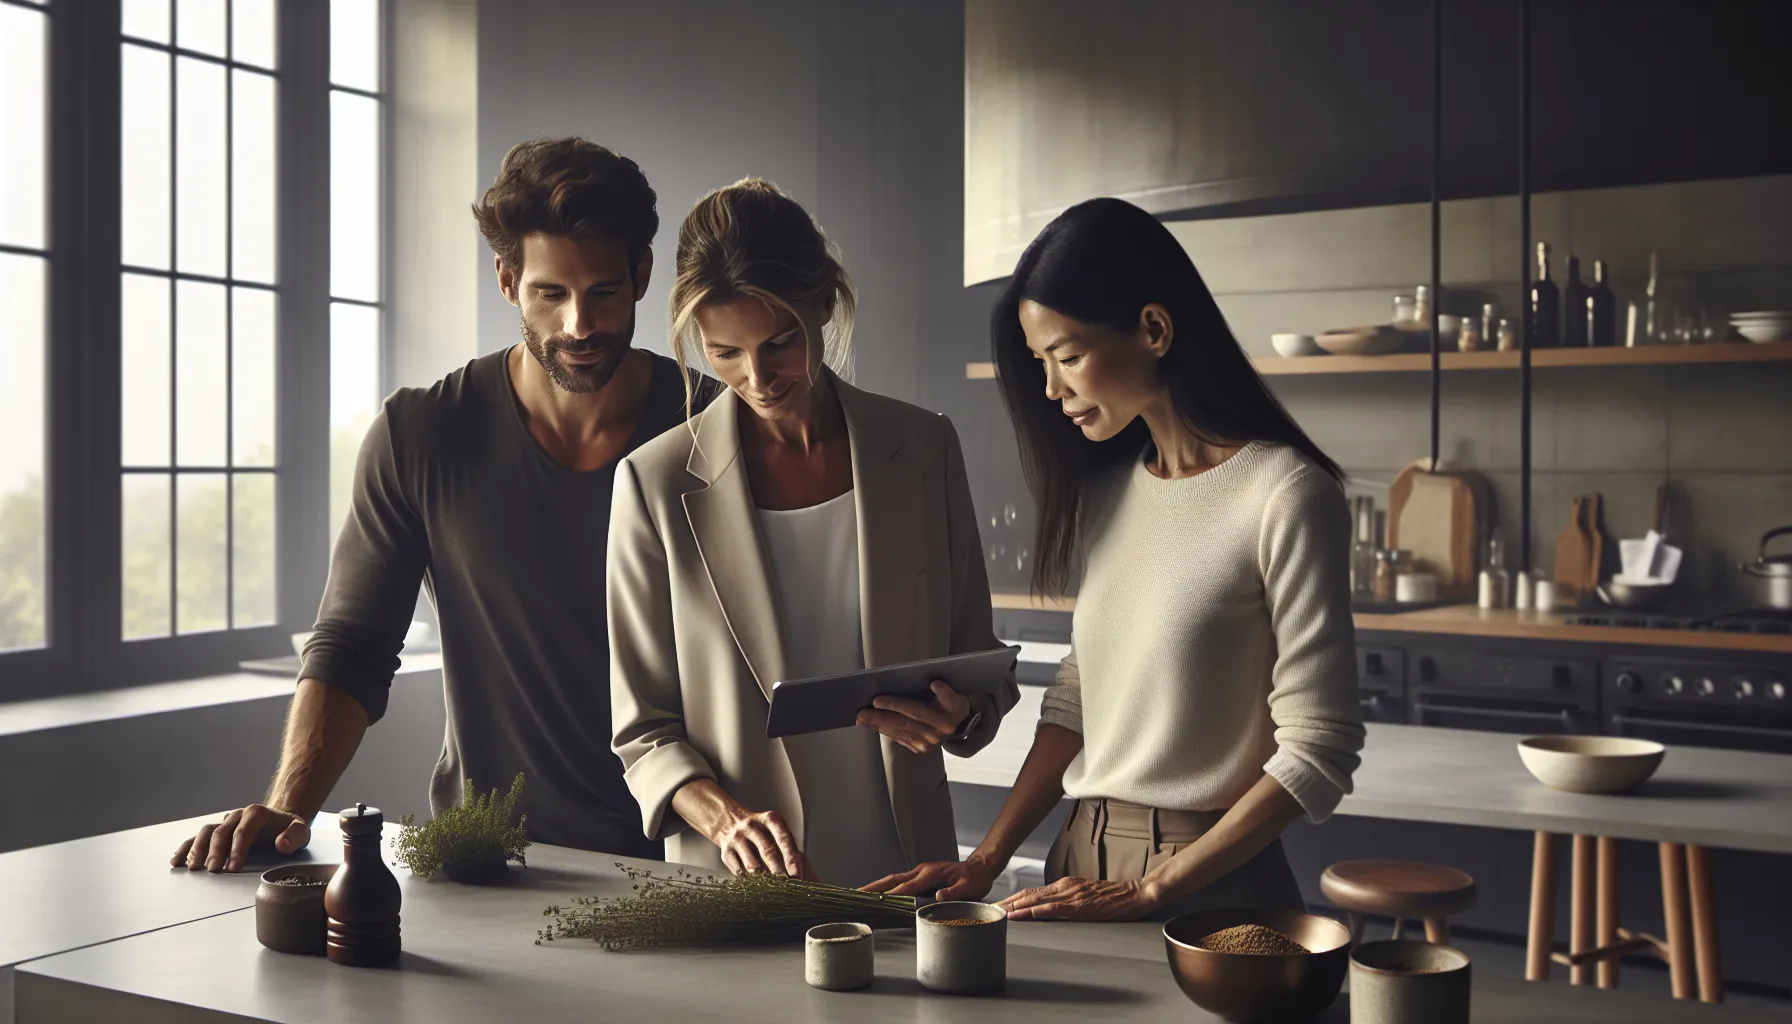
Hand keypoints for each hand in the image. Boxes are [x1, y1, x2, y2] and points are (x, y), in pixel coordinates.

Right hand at [172, 805, 309, 872]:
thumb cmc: (289, 830)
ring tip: (192, 868)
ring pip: (206, 832)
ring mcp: (225, 822)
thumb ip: (295, 836)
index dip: (237, 849)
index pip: (244, 831)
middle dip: (216, 852)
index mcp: (257, 813)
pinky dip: (186, 848)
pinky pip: (197, 837)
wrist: (279, 823)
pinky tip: (177, 861)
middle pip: (222, 832)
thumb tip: (283, 844)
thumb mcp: (300, 832)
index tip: (233, 868)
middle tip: (213, 870)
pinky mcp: (216, 831)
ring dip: (197, 850)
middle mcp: (237, 815)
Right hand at [713, 806, 815, 880]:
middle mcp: (752, 826)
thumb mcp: (776, 831)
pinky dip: (749, 881)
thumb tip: (803, 873)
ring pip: (752, 864)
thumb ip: (789, 847)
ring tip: (772, 890)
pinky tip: (757, 888)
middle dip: (779, 872)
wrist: (730, 822)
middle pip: (768, 851)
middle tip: (787, 887)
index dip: (790, 858)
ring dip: (763, 879)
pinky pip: (739, 871)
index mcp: (769, 819)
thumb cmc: (762, 832)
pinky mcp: (726, 851)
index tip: (796, 875)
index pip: (783, 838)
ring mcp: (737, 838)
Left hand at [856, 680, 972, 753]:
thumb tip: (934, 684)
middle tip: (862, 712)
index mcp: (944, 718)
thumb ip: (945, 691)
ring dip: (877, 725)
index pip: (915, 710)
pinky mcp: (921, 749)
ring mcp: (928, 744)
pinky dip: (884, 731)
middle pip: (902, 723)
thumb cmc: (953, 704)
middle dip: (879, 717)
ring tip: (861, 719)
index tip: (877, 700)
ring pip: (898, 732)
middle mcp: (936, 733)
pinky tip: (872, 726)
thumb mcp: (955, 695)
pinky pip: (899, 739)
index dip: (896, 704)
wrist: (961, 725)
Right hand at [861, 854, 1001, 901]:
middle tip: (855, 894)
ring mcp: (920, 872)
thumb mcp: (968, 888)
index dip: (891, 895)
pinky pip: (900, 882)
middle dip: (873, 887)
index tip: (875, 902)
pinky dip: (886, 887)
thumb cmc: (975, 879)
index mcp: (931, 873)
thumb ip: (953, 892)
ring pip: (894, 879)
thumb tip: (939, 896)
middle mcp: (922, 870)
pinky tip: (879, 895)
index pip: (906, 887)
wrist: (980, 867)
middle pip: (892, 879)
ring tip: (860, 894)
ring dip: (876, 886)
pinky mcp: (921, 876)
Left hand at [996, 876, 1162, 921]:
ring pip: (1036, 900)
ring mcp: (1071, 895)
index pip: (1033, 892)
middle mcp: (1064, 886)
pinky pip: (1052, 909)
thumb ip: (1068, 901)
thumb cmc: (1113, 898)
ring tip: (997, 914)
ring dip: (1014, 907)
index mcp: (1065, 885)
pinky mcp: (1079, 905)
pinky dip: (1034, 912)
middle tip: (988, 910)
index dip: (1013, 899)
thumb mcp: (1085, 895)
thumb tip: (1049, 909)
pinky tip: (1023, 916)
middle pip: (1028, 894)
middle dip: (1007, 903)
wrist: (1136, 894)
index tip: (997, 906)